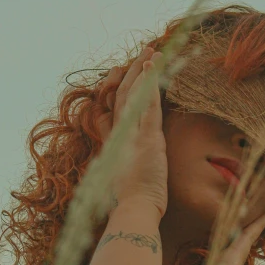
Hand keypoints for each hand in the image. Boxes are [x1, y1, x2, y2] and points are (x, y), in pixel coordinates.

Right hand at [95, 47, 168, 218]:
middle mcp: (119, 136)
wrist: (133, 212)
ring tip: (151, 52)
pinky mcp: (146, 137)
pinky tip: (152, 67)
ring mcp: (132, 135)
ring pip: (135, 95)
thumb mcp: (118, 184)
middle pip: (122, 97)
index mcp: (113, 147)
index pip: (112, 112)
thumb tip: (116, 167)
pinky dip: (149, 85)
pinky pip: (148, 105)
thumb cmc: (128, 206)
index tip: (123, 76)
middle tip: (143, 54)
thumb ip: (116, 169)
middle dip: (132, 74)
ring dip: (143, 72)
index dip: (117, 92)